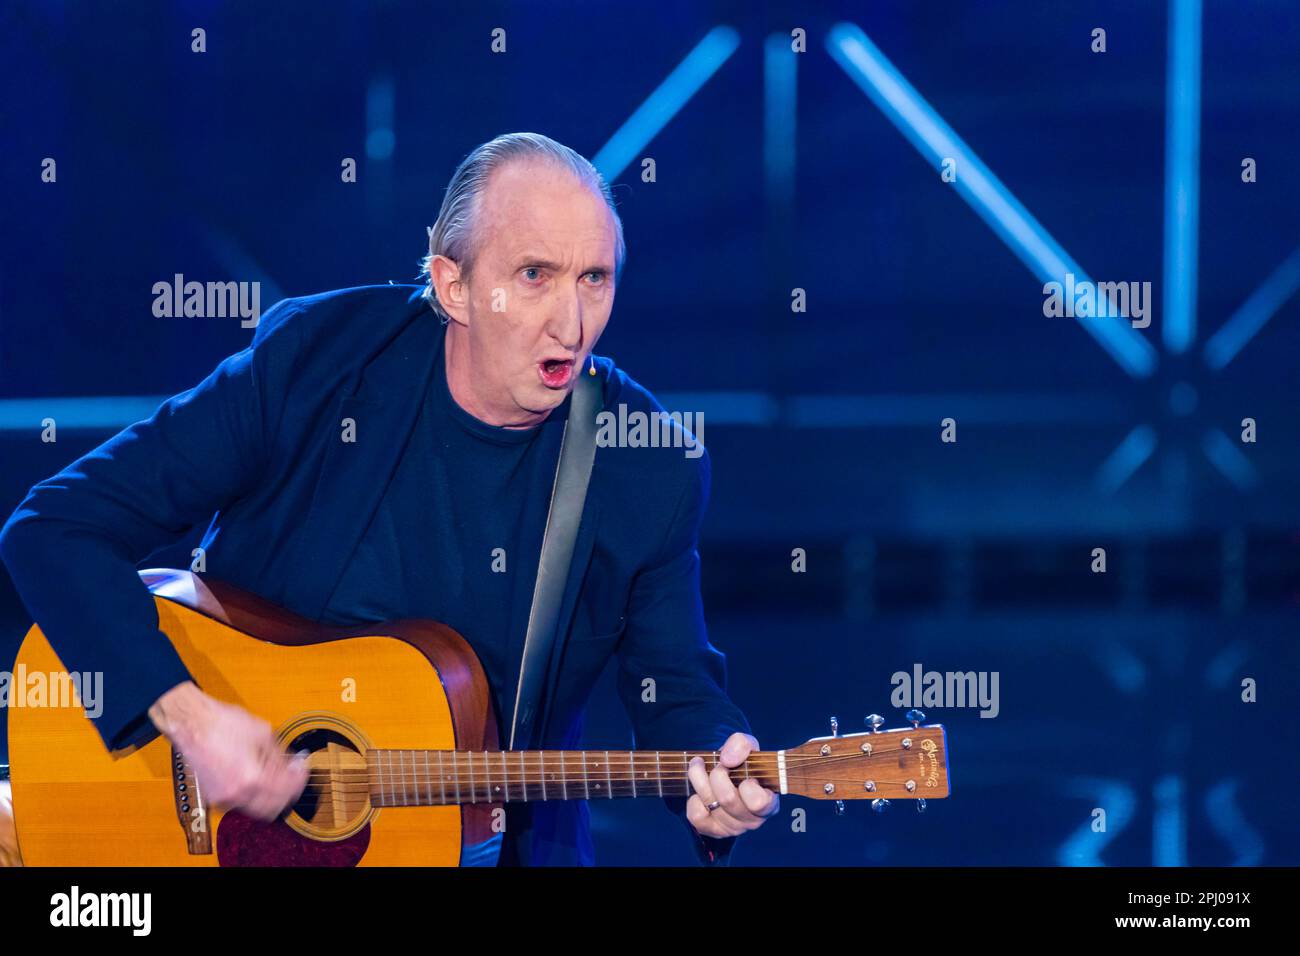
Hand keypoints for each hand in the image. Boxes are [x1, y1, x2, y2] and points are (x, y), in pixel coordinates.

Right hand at [149, 681, 308, 820]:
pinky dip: (254, 794)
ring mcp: (224, 799)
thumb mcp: (264, 734)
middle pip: (274, 809)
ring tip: (275, 773)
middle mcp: (237, 795)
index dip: (300, 778)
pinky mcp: (215, 797)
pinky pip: (242, 804)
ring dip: (271, 795)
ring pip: (257, 809)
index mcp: (252, 779)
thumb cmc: (223, 724)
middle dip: (287, 792)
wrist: (193, 724)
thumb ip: (282, 756)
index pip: (287, 791)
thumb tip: (294, 765)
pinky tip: (257, 776)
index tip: (302, 768)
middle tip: (293, 774)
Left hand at [686, 732, 778, 838]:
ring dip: (700, 779)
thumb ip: (742, 744)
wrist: (728, 772)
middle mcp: (752, 820)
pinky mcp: (712, 830)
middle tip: (718, 764)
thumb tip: (727, 760)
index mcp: (768, 803)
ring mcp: (732, 828)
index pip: (758, 802)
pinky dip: (694, 799)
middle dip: (718, 774)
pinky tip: (700, 791)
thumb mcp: (748, 745)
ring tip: (700, 766)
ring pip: (710, 804)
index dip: (748, 785)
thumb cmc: (743, 762)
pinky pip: (696, 816)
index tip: (745, 774)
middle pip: (728, 799)